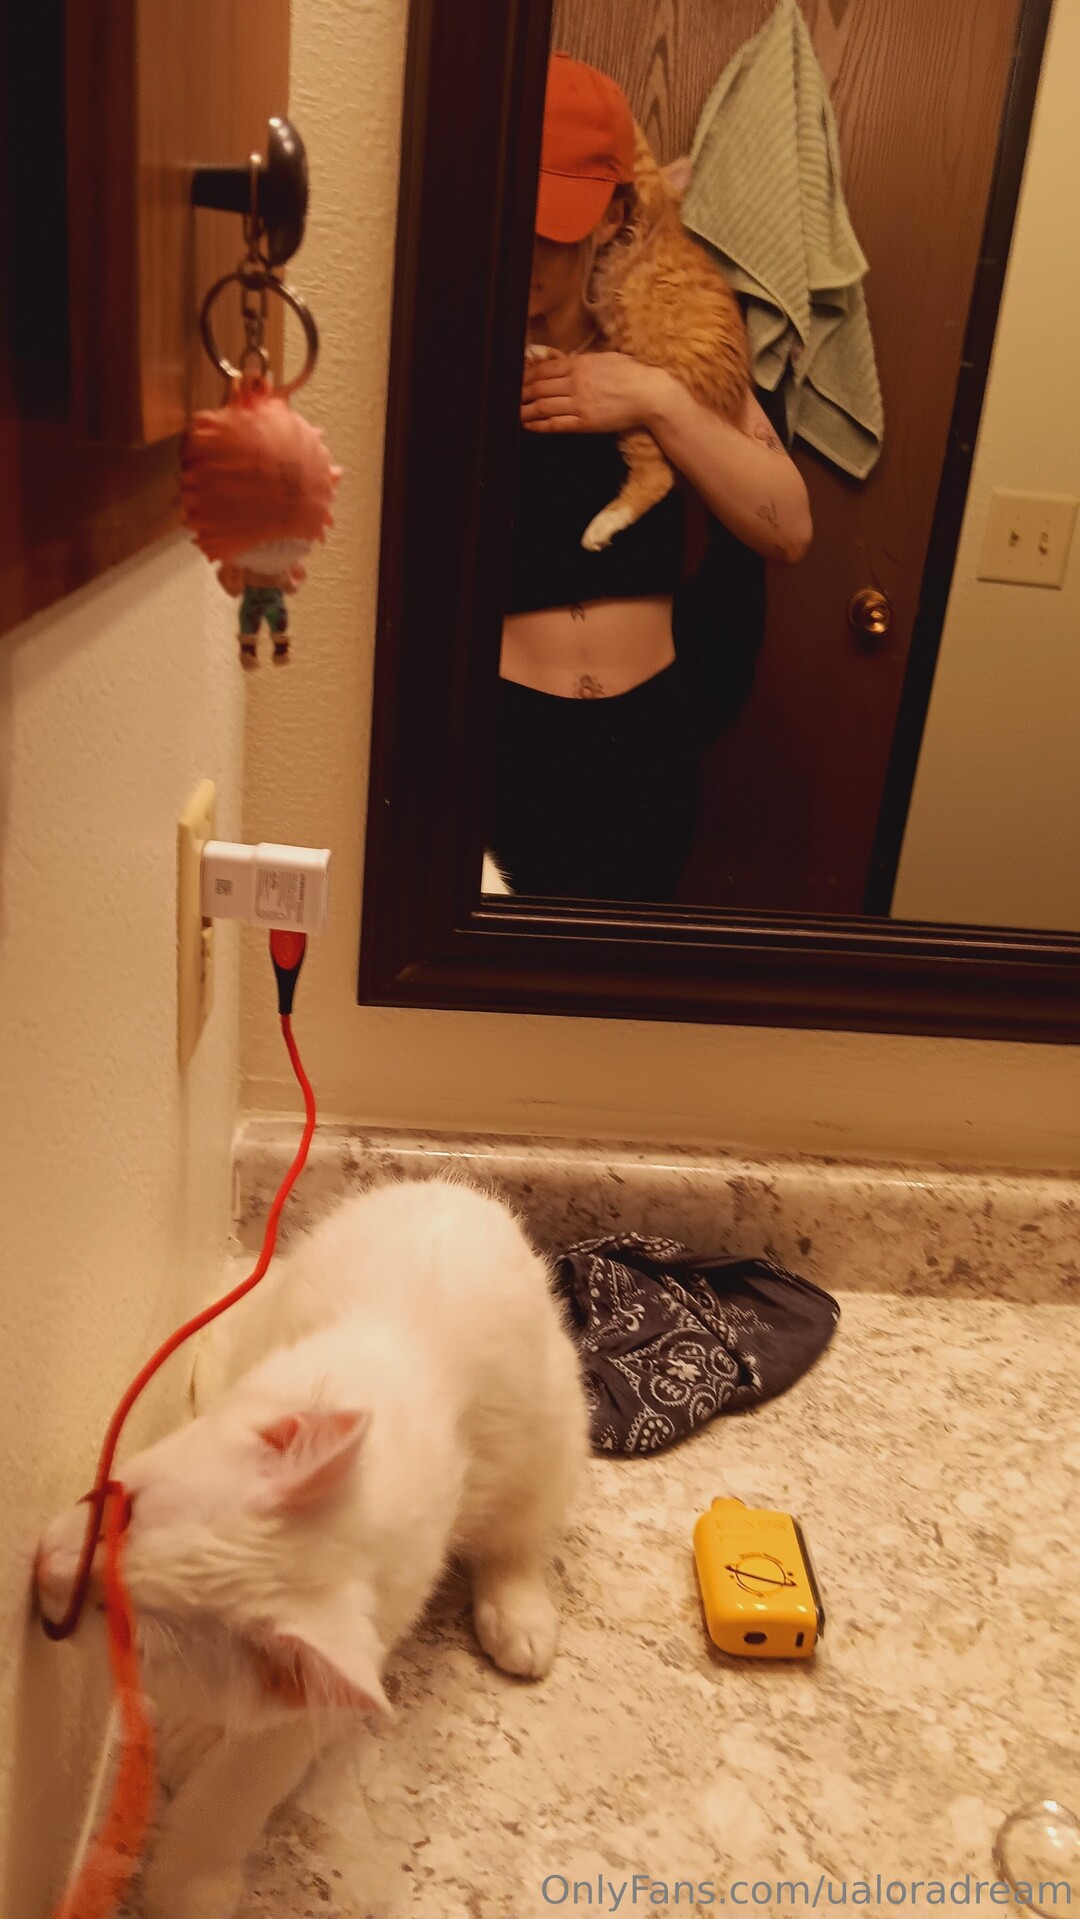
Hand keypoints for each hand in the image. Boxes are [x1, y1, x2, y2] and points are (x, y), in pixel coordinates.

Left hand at [520, 351, 668, 434]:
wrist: (650, 394)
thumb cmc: (633, 374)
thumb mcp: (607, 358)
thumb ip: (586, 361)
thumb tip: (570, 363)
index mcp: (580, 363)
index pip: (545, 368)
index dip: (527, 374)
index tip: (518, 379)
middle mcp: (575, 382)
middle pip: (539, 386)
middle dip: (521, 392)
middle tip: (510, 397)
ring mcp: (579, 403)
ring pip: (543, 406)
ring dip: (525, 410)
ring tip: (514, 413)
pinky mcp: (585, 421)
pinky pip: (556, 424)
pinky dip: (540, 425)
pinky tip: (529, 425)